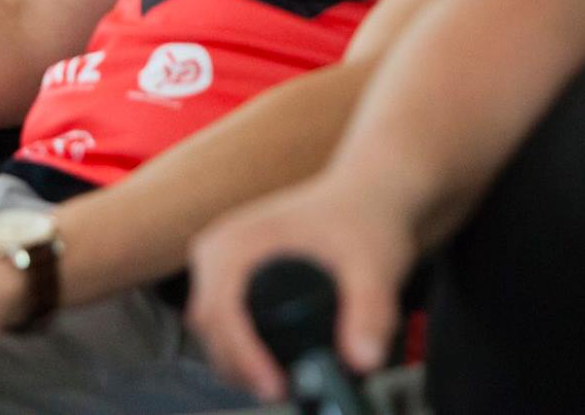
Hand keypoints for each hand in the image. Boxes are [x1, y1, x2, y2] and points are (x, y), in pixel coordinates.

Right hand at [186, 174, 416, 401]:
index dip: (243, 356)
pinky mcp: (231, 273)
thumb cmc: (364, 219)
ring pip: (210, 329)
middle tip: (286, 391)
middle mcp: (219, 247)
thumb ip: (371, 312)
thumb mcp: (375, 266)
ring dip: (239, 362)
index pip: (220, 311)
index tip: (275, 386)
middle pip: (209, 326)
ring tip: (284, 383)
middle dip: (241, 366)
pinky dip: (241, 349)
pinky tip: (272, 365)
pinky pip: (221, 321)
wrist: (365, 193)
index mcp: (238, 240)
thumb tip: (362, 361)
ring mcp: (221, 260)